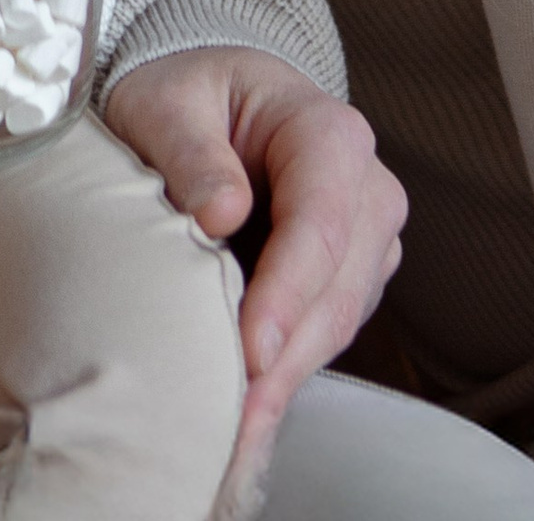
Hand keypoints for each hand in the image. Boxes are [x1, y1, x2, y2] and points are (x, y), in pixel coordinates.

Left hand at [101, 49, 404, 499]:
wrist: (207, 104)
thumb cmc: (185, 98)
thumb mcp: (167, 105)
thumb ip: (191, 151)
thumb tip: (221, 214)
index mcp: (328, 131)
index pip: (322, 221)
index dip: (289, 292)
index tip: (252, 351)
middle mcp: (366, 187)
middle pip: (337, 287)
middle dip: (286, 358)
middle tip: (234, 422)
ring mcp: (367, 239)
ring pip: (337, 321)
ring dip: (287, 379)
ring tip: (233, 434)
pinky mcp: (348, 280)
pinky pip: (324, 335)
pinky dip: (286, 375)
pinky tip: (245, 415)